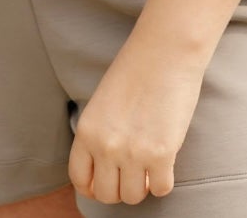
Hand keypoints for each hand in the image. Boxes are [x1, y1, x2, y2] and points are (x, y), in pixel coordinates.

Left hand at [68, 39, 205, 205]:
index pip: (80, 179)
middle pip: (106, 194)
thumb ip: (99, 134)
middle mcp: (105, 146)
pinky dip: (163, 181)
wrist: (165, 50)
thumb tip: (105, 169)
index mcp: (87, 130)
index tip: (106, 182)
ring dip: (142, 185)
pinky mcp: (162, 154)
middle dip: (120, 187)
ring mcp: (133, 152)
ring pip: (132, 196)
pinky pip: (160, 189)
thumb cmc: (137, 69)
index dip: (93, 187)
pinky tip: (166, 162)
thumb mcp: (103, 103)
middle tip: (133, 172)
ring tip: (150, 165)